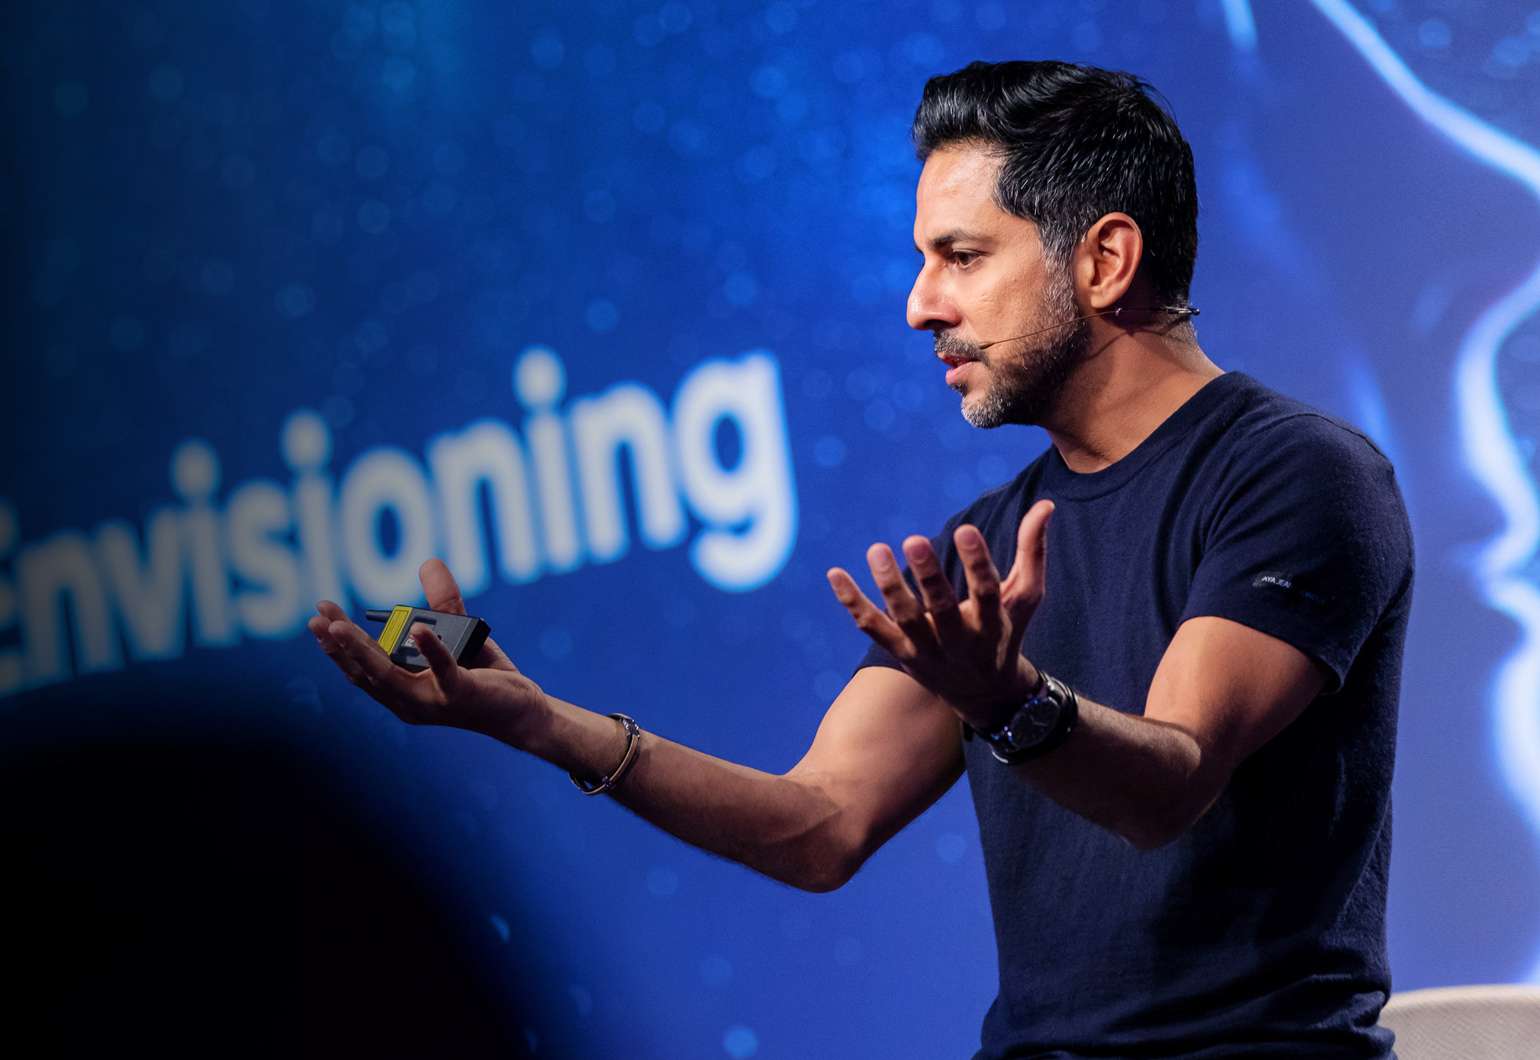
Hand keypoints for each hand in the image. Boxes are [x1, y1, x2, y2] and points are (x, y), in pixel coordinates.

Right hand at [307, 558, 547, 743]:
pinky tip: (418, 629)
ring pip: (388, 675)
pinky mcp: (460, 694)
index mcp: (402, 692)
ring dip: (361, 649)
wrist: (523, 710)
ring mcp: (432, 701)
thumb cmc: (485, 676)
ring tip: (339, 626)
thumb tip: (429, 562)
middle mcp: (409, 701)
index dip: (336, 647)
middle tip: (316, 617)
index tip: (318, 619)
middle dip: (337, 643)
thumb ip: (443, 603)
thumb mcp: (458, 636)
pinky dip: (430, 648)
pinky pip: (443, 670)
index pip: (360, 671)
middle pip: (364, 672)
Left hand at [826, 499, 1054, 729]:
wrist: (987, 695)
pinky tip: (835, 573)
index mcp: (992, 623)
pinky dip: (853, 603)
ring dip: (889, 585)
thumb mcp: (1025, 596)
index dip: (977, 562)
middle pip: (942, 608)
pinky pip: (873, 627)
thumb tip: (1046, 504)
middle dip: (929, 576)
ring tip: (877, 549)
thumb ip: (1032, 549)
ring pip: (905, 618)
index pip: (987, 592)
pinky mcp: (902, 653)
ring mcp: (927, 650)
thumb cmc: (1006, 632)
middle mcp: (959, 640)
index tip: (966, 529)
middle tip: (914, 539)